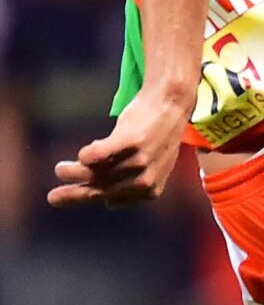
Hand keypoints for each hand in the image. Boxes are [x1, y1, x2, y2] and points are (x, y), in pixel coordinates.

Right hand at [50, 88, 189, 207]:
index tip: (89, 187)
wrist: (171, 104)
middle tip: (53, 198)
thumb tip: (104, 198)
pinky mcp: (132, 141)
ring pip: (97, 173)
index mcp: (150, 190)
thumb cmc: (155, 136)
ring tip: (59, 170)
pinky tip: (82, 155)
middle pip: (101, 191)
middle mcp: (145, 179)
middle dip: (75, 196)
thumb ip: (128, 181)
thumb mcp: (149, 165)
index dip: (96, 192)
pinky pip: (102, 153)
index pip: (114, 200)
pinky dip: (88, 155)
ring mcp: (139, 161)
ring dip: (72, 172)